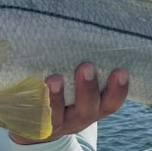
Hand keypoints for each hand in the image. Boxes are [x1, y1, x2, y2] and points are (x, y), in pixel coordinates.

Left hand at [9, 62, 128, 144]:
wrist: (36, 125)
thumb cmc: (64, 93)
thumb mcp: (78, 85)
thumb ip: (83, 66)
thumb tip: (89, 25)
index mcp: (94, 108)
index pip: (111, 102)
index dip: (118, 90)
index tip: (121, 71)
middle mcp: (77, 118)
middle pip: (87, 109)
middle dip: (88, 89)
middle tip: (86, 67)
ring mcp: (56, 124)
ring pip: (57, 115)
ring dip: (56, 97)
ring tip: (54, 78)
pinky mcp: (35, 125)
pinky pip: (33, 117)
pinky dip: (33, 103)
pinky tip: (31, 86)